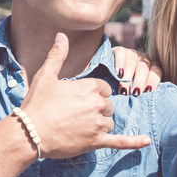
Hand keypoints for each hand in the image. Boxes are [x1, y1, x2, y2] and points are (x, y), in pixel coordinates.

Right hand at [21, 33, 150, 158]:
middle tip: (75, 114)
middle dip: (96, 109)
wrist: (30, 132)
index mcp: (89, 86)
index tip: (78, 100)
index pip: (103, 89)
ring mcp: (98, 124)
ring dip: (99, 124)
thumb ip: (57, 54)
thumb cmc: (37, 103)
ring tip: (78, 127)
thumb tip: (61, 35)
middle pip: (108, 106)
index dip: (92, 94)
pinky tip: (147, 141)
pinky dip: (134, 142)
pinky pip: (120, 142)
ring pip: (109, 122)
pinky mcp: (96, 142)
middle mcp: (98, 104)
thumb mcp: (46, 75)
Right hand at [111, 46, 162, 95]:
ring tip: (124, 89)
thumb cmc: (128, 85)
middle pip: (144, 69)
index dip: (152, 81)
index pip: (156, 72)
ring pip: (132, 63)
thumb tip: (145, 104)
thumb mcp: (137, 88)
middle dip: (139, 82)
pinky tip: (118, 73)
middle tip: (135, 93)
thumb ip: (142, 92)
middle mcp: (144, 59)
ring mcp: (132, 53)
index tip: (148, 91)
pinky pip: (121, 54)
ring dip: (128, 77)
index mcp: (152, 67)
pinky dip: (120, 63)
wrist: (109, 72)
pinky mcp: (120, 50)